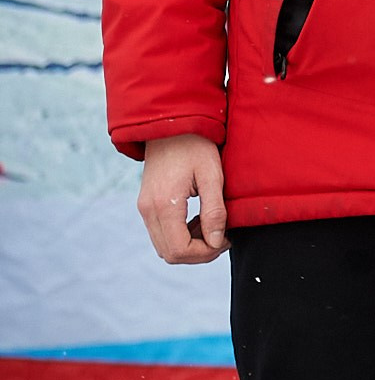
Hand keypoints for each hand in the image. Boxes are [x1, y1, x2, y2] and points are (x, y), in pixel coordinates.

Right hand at [137, 134, 227, 263]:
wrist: (171, 126)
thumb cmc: (196, 146)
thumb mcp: (212, 176)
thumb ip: (214, 211)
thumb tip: (217, 242)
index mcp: (164, 205)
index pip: (179, 250)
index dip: (205, 253)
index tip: (226, 240)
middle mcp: (148, 211)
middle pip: (170, 254)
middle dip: (199, 253)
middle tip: (222, 237)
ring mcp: (144, 209)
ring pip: (164, 247)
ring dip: (190, 245)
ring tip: (212, 226)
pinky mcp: (146, 205)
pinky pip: (161, 233)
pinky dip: (180, 236)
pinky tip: (199, 219)